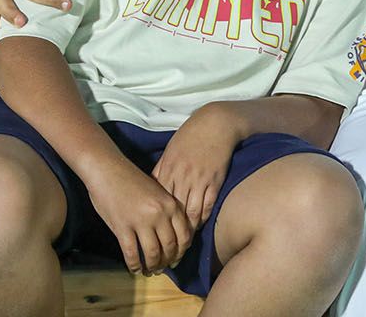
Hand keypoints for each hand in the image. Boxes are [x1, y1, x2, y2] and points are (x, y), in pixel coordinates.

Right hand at [81, 149, 193, 274]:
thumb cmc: (132, 180)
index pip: (184, 236)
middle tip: (163, 268)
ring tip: (149, 271)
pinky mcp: (122, 227)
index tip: (176, 259)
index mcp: (170, 204)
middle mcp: (159, 214)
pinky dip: (135, 265)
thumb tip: (172, 236)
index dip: (182, 252)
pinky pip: (132, 254)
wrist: (108, 169)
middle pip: (170, 247)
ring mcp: (141, 222)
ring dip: (152, 266)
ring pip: (152, 254)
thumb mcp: (158, 191)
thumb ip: (167, 210)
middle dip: (167, 262)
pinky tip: (135, 269)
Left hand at [152, 104, 241, 228]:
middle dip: (171, 229)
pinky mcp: (215, 181)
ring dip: (187, 228)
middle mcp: (182, 176)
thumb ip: (160, 170)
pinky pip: (207, 205)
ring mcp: (199, 179)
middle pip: (173, 210)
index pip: (159, 201)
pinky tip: (199, 225)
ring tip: (184, 240)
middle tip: (168, 242)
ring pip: (191, 212)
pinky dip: (202, 217)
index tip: (154, 230)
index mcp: (168, 168)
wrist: (215, 124)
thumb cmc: (190, 136)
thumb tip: (150, 188)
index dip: (156, 218)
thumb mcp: (170, 151)